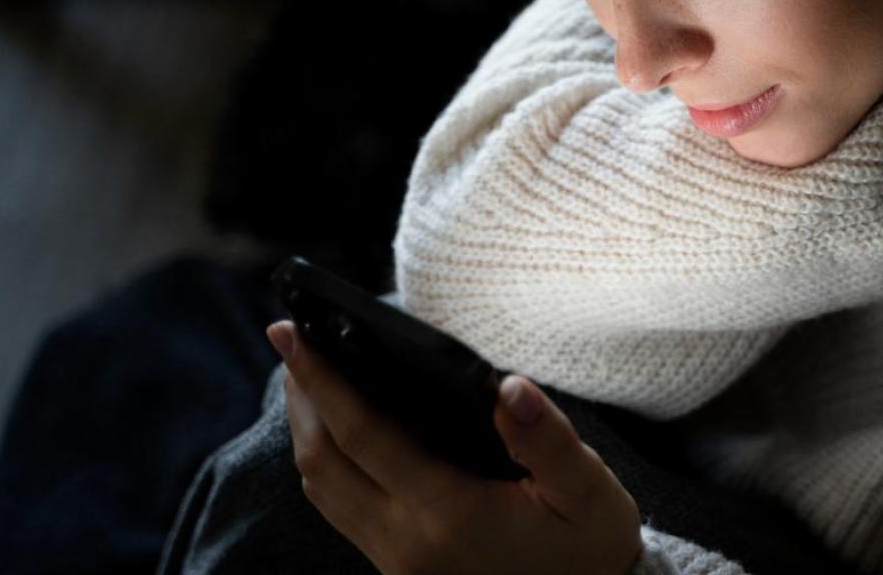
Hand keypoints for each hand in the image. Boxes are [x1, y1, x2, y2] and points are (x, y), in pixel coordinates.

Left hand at [266, 320, 644, 574]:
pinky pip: (339, 510)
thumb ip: (546, 438)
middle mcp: (406, 541)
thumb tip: (508, 387)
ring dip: (305, 430)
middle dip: (301, 397)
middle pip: (322, 461)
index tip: (292, 333)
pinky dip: (326, 463)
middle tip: (292, 341)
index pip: (362, 435)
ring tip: (308, 378)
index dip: (322, 380)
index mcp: (449, 512)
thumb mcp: (587, 490)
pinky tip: (340, 431)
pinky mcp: (397, 568)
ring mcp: (395, 560)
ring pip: (321, 489)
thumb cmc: (590, 544)